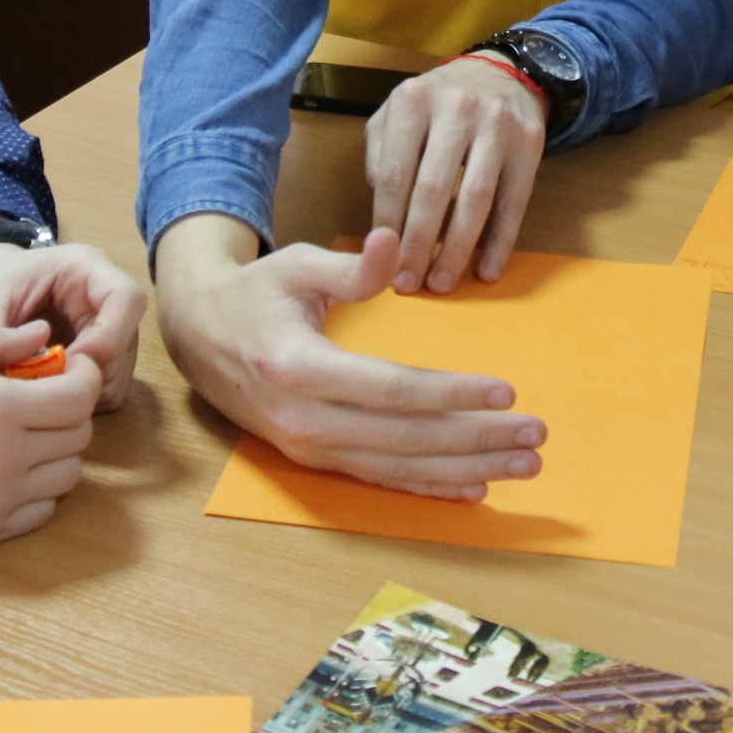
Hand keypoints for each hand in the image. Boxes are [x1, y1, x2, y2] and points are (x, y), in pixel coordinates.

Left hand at [0, 239, 147, 411]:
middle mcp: (104, 296)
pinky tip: (46, 392)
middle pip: (125, 341)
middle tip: (47, 388)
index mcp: (84, 268)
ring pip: (119, 370)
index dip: (108, 336)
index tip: (70, 362)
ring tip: (40, 390)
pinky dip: (79, 397)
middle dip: (91, 372)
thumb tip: (4, 387)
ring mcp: (106, 326)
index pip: (126, 298)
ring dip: (84, 389)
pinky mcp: (99, 353)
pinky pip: (106, 386)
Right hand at [0, 323, 101, 545]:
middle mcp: (3, 461)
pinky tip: (3, 466)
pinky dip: (35, 490)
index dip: (83, 375)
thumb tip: (43, 335)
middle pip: (79, 439)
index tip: (69, 365)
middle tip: (41, 394)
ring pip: (65, 479)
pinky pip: (37, 514)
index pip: (79, 397)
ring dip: (56, 451)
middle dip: (69, 410)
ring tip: (22, 430)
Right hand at [153, 218, 544, 499]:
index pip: (390, 390)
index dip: (451, 394)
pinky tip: (474, 489)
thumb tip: (390, 243)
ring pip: (400, 467)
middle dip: (477, 439)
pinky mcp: (315, 460)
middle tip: (535, 436)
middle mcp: (304, 421)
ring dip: (466, 470)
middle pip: (406, 439)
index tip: (505, 392)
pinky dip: (430, 487)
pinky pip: (381, 479)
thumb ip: (347, 266)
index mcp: (298, 368)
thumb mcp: (293, 266)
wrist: (197, 338)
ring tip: (523, 466)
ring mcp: (309, 448)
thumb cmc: (253, 295)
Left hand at [365, 56, 545, 292]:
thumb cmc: (438, 102)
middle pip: (433, 190)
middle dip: (418, 244)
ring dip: (457, 249)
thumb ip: (380, 153)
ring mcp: (497, 125)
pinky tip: (488, 270)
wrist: (500, 73)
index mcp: (413, 102)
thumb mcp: (396, 111)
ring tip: (441, 282)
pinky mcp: (529, 145)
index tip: (381, 259)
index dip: (387, 223)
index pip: (394, 173)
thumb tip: (383, 212)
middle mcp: (456, 110)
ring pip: (475, 199)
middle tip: (408, 283)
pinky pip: (514, 202)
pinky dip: (500, 241)